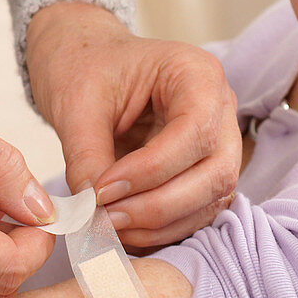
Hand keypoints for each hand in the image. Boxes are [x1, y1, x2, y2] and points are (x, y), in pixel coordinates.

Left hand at [26, 1, 240, 248]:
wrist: (88, 66)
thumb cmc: (87, 69)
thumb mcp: (77, 104)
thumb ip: (87, 156)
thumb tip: (92, 212)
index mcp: (198, 74)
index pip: (195, 131)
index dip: (151, 170)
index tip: (103, 190)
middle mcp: (220, 110)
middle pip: (214, 173)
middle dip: (158, 206)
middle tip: (105, 219)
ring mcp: (218, 145)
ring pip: (209, 201)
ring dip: (158, 226)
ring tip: (106, 229)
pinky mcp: (204, 175)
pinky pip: (194, 214)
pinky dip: (159, 231)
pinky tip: (120, 232)